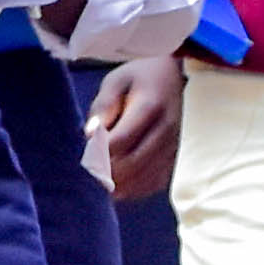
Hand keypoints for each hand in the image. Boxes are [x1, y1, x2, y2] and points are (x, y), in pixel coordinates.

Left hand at [91, 49, 185, 201]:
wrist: (174, 76)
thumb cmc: (139, 78)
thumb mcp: (116, 81)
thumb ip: (103, 106)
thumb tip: (90, 135)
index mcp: (150, 106)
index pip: (120, 140)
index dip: (99, 152)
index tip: (86, 154)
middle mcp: (167, 128)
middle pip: (133, 163)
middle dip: (107, 172)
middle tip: (90, 174)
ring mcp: (175, 145)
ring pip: (145, 177)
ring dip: (120, 185)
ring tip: (102, 181)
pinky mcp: (177, 157)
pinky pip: (156, 182)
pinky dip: (136, 188)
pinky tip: (120, 185)